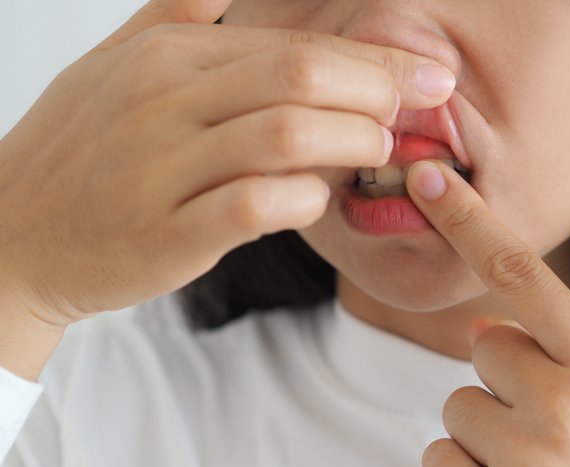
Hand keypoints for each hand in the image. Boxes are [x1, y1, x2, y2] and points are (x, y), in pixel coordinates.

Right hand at [0, 0, 454, 327]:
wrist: (14, 236)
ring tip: (379, 149)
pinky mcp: (166, 233)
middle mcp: (162, 101)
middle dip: (376, 89)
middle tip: (418, 107)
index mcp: (164, 57)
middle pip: (298, 76)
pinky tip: (316, 198)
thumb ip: (166, 20)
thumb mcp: (110, 69)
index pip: (288, 45)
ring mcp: (161, 168)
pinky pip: (255, 206)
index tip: (422, 77)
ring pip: (283, 136)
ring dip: (350, 141)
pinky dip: (302, 199)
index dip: (368, 60)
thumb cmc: (77, 155)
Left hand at [404, 162, 569, 466]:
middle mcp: (569, 405)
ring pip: (455, 406)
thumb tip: (481, 324)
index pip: (524, 274)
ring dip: (484, 440)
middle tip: (550, 441)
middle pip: (479, 347)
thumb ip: (553, 357)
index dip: (470, 219)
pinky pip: (438, 458)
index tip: (428, 176)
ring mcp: (526, 463)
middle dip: (501, 385)